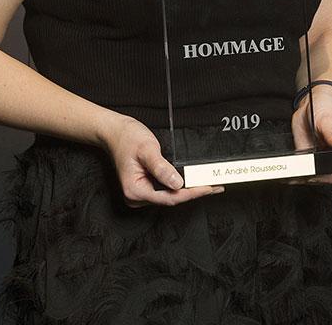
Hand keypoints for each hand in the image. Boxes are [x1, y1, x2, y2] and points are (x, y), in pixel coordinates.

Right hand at [100, 115, 223, 206]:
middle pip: (171, 199)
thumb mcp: (147, 150)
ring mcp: (140, 194)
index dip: (192, 194)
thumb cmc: (127, 138)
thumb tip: (178, 183)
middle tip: (216, 186)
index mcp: (134, 191)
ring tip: (209, 184)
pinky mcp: (144, 188)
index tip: (209, 188)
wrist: (115, 132)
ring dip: (189, 190)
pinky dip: (180, 186)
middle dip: (194, 193)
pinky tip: (193, 182)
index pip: (170, 198)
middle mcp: (136, 197)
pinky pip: (166, 190)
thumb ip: (162, 168)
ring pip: (170, 196)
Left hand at [291, 84, 331, 183]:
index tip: (314, 173)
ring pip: (317, 178)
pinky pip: (307, 171)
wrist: (314, 102)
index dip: (328, 178)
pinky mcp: (313, 158)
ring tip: (294, 171)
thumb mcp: (327, 119)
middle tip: (301, 172)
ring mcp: (325, 159)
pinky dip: (299, 173)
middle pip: (328, 179)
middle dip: (314, 178)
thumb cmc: (325, 108)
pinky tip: (291, 170)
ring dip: (305, 176)